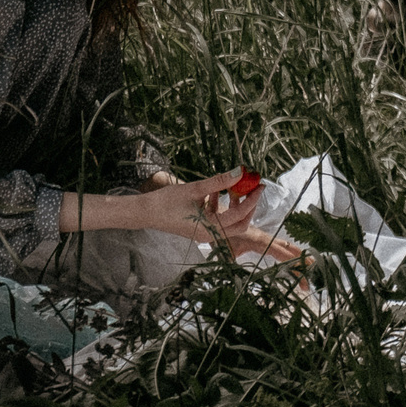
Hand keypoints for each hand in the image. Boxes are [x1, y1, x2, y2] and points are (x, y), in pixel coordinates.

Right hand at [143, 169, 265, 245]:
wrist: (146, 213)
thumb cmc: (167, 202)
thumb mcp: (195, 189)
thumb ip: (218, 181)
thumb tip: (240, 172)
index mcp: (209, 228)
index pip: (239, 215)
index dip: (251, 199)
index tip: (259, 185)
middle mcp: (210, 234)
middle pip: (239, 224)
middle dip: (248, 206)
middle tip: (252, 187)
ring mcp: (205, 233)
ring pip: (230, 222)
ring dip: (235, 205)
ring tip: (233, 186)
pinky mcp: (200, 228)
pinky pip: (218, 219)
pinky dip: (222, 206)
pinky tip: (215, 191)